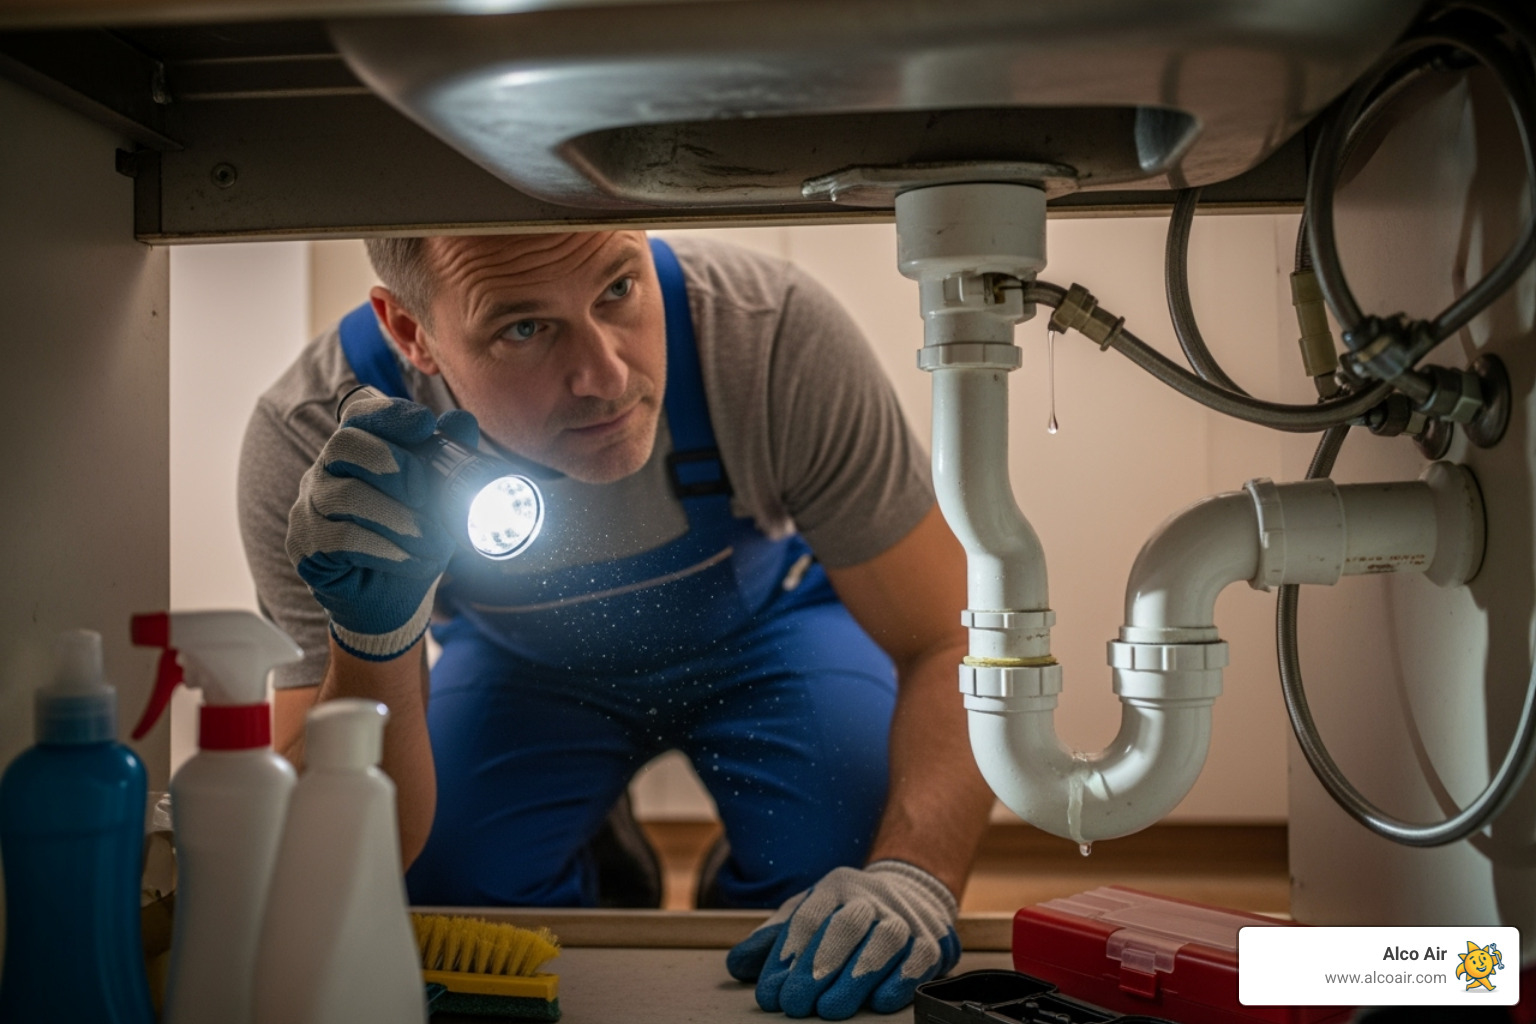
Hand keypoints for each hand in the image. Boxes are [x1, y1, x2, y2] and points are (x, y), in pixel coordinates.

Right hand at [286, 393, 478, 660]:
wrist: (393, 600)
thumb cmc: (414, 539)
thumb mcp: (441, 498)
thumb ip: (450, 458)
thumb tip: (461, 422)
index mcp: (359, 449)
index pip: (359, 411)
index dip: (389, 413)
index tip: (425, 425)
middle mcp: (326, 470)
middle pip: (345, 444)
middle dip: (398, 467)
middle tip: (431, 497)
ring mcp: (309, 506)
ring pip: (347, 495)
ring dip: (402, 520)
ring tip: (435, 542)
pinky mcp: (305, 545)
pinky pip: (343, 538)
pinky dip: (387, 549)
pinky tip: (411, 561)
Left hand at [725, 860, 959, 1019]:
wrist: (911, 896)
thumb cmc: (846, 914)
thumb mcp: (806, 914)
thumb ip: (772, 940)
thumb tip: (737, 965)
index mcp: (835, 888)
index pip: (808, 917)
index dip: (787, 956)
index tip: (771, 992)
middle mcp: (870, 898)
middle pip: (845, 926)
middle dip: (819, 966)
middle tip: (796, 1004)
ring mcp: (903, 918)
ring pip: (884, 941)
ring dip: (857, 976)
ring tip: (831, 1010)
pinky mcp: (929, 942)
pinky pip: (918, 959)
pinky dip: (901, 981)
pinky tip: (879, 1002)